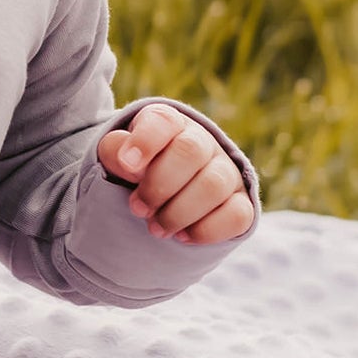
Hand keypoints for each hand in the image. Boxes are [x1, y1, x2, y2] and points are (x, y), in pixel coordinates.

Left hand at [95, 106, 252, 243]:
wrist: (163, 200)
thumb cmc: (137, 172)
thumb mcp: (117, 157)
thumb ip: (115, 151)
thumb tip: (131, 164)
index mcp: (169, 124)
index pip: (163, 121)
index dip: (145, 141)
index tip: (127, 165)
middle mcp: (203, 142)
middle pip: (190, 151)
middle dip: (158, 186)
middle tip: (138, 208)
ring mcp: (227, 172)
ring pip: (214, 185)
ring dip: (179, 213)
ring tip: (156, 227)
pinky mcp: (241, 203)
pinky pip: (237, 215)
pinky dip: (206, 230)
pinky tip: (183, 236)